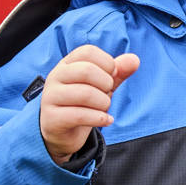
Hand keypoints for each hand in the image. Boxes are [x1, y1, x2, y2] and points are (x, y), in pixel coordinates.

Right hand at [39, 45, 138, 164]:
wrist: (64, 133)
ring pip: (85, 94)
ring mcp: (50, 98)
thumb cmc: (85, 103)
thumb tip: (135, 59)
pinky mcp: (52, 119)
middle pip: (86, 71)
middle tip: (107, 94)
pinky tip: (107, 120)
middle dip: (106, 84)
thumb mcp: (103, 84)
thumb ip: (119, 71)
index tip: (111, 76)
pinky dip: (100, 118)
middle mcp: (55, 77)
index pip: (88, 51)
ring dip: (104, 103)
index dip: (107, 63)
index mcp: (67, 64)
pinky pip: (80, 116)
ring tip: (104, 108)